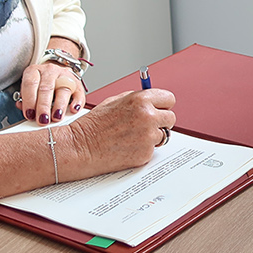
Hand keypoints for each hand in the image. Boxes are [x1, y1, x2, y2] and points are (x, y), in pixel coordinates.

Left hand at [18, 39, 87, 123]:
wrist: (54, 73)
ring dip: (59, 106)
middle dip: (43, 106)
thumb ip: (25, 99)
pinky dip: (77, 102)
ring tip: (56, 117)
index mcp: (34, 71)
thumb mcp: (28, 88)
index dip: (29, 100)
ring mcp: (64, 76)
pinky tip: (73, 110)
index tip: (29, 114)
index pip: (30, 84)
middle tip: (42, 120)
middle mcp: (49, 71)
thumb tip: (22, 108)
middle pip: (46, 88)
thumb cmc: (39, 84)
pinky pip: (79, 92)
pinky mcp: (77, 83)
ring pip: (63, 90)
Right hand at [62, 89, 176, 179]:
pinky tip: (127, 146)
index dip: (163, 105)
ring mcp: (148, 137)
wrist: (81, 147)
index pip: (169, 99)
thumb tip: (152, 101)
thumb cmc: (94, 125)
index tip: (159, 109)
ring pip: (163, 135)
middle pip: (170, 118)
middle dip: (161, 121)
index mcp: (141, 100)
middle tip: (147, 125)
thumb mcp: (115, 101)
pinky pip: (152, 149)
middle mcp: (148, 117)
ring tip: (132, 136)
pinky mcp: (146, 154)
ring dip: (152, 136)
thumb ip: (137, 99)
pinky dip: (143, 149)